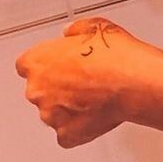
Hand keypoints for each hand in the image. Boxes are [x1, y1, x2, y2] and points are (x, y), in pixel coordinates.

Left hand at [14, 16, 151, 147]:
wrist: (134, 82)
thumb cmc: (116, 56)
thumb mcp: (96, 27)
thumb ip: (75, 30)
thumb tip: (71, 33)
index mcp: (36, 62)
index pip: (28, 65)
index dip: (48, 64)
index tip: (62, 64)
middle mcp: (37, 90)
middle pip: (40, 90)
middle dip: (58, 87)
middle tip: (84, 81)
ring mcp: (50, 115)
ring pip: (53, 113)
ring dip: (68, 108)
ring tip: (95, 98)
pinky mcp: (67, 134)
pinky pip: (67, 134)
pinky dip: (78, 128)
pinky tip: (95, 116)